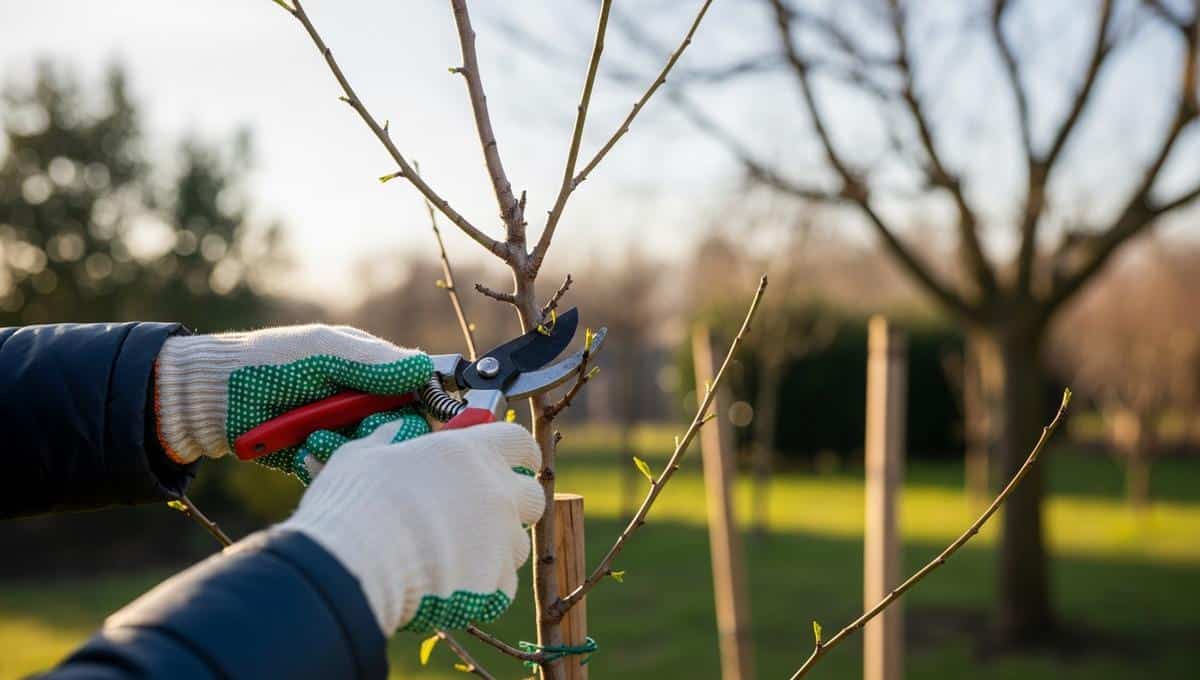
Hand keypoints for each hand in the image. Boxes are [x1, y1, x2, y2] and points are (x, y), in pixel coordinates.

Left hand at [154, 325, 432, 479]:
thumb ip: (372, 363)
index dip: (415, 410)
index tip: (397, 419)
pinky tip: (300, 454)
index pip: (414, 394)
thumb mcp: (321, 353)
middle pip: (397, 431)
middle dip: (375, 435)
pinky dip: (322, 466)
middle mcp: (359, 401)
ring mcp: (338, 430)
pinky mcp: (318, 457)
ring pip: (369, 456)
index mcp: (367, 368)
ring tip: (311, 442)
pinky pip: (338, 472)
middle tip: (351, 431)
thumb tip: (424, 368)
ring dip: (343, 452)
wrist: (208, 399)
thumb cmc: (265, 363)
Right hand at [281, 421, 544, 634]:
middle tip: (482, 513)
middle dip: (514, 504)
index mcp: (471, 453)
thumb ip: (385, 440)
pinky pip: (503, 584)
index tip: (515, 462)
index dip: (519, 454)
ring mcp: (501, 539)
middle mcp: (497, 492)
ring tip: (455, 555)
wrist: (355, 566)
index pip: (520, 443)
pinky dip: (484, 586)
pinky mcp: (496, 583)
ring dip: (497, 547)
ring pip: (518, 544)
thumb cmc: (356, 504)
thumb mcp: (362, 456)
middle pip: (532, 495)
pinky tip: (451, 584)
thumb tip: (391, 430)